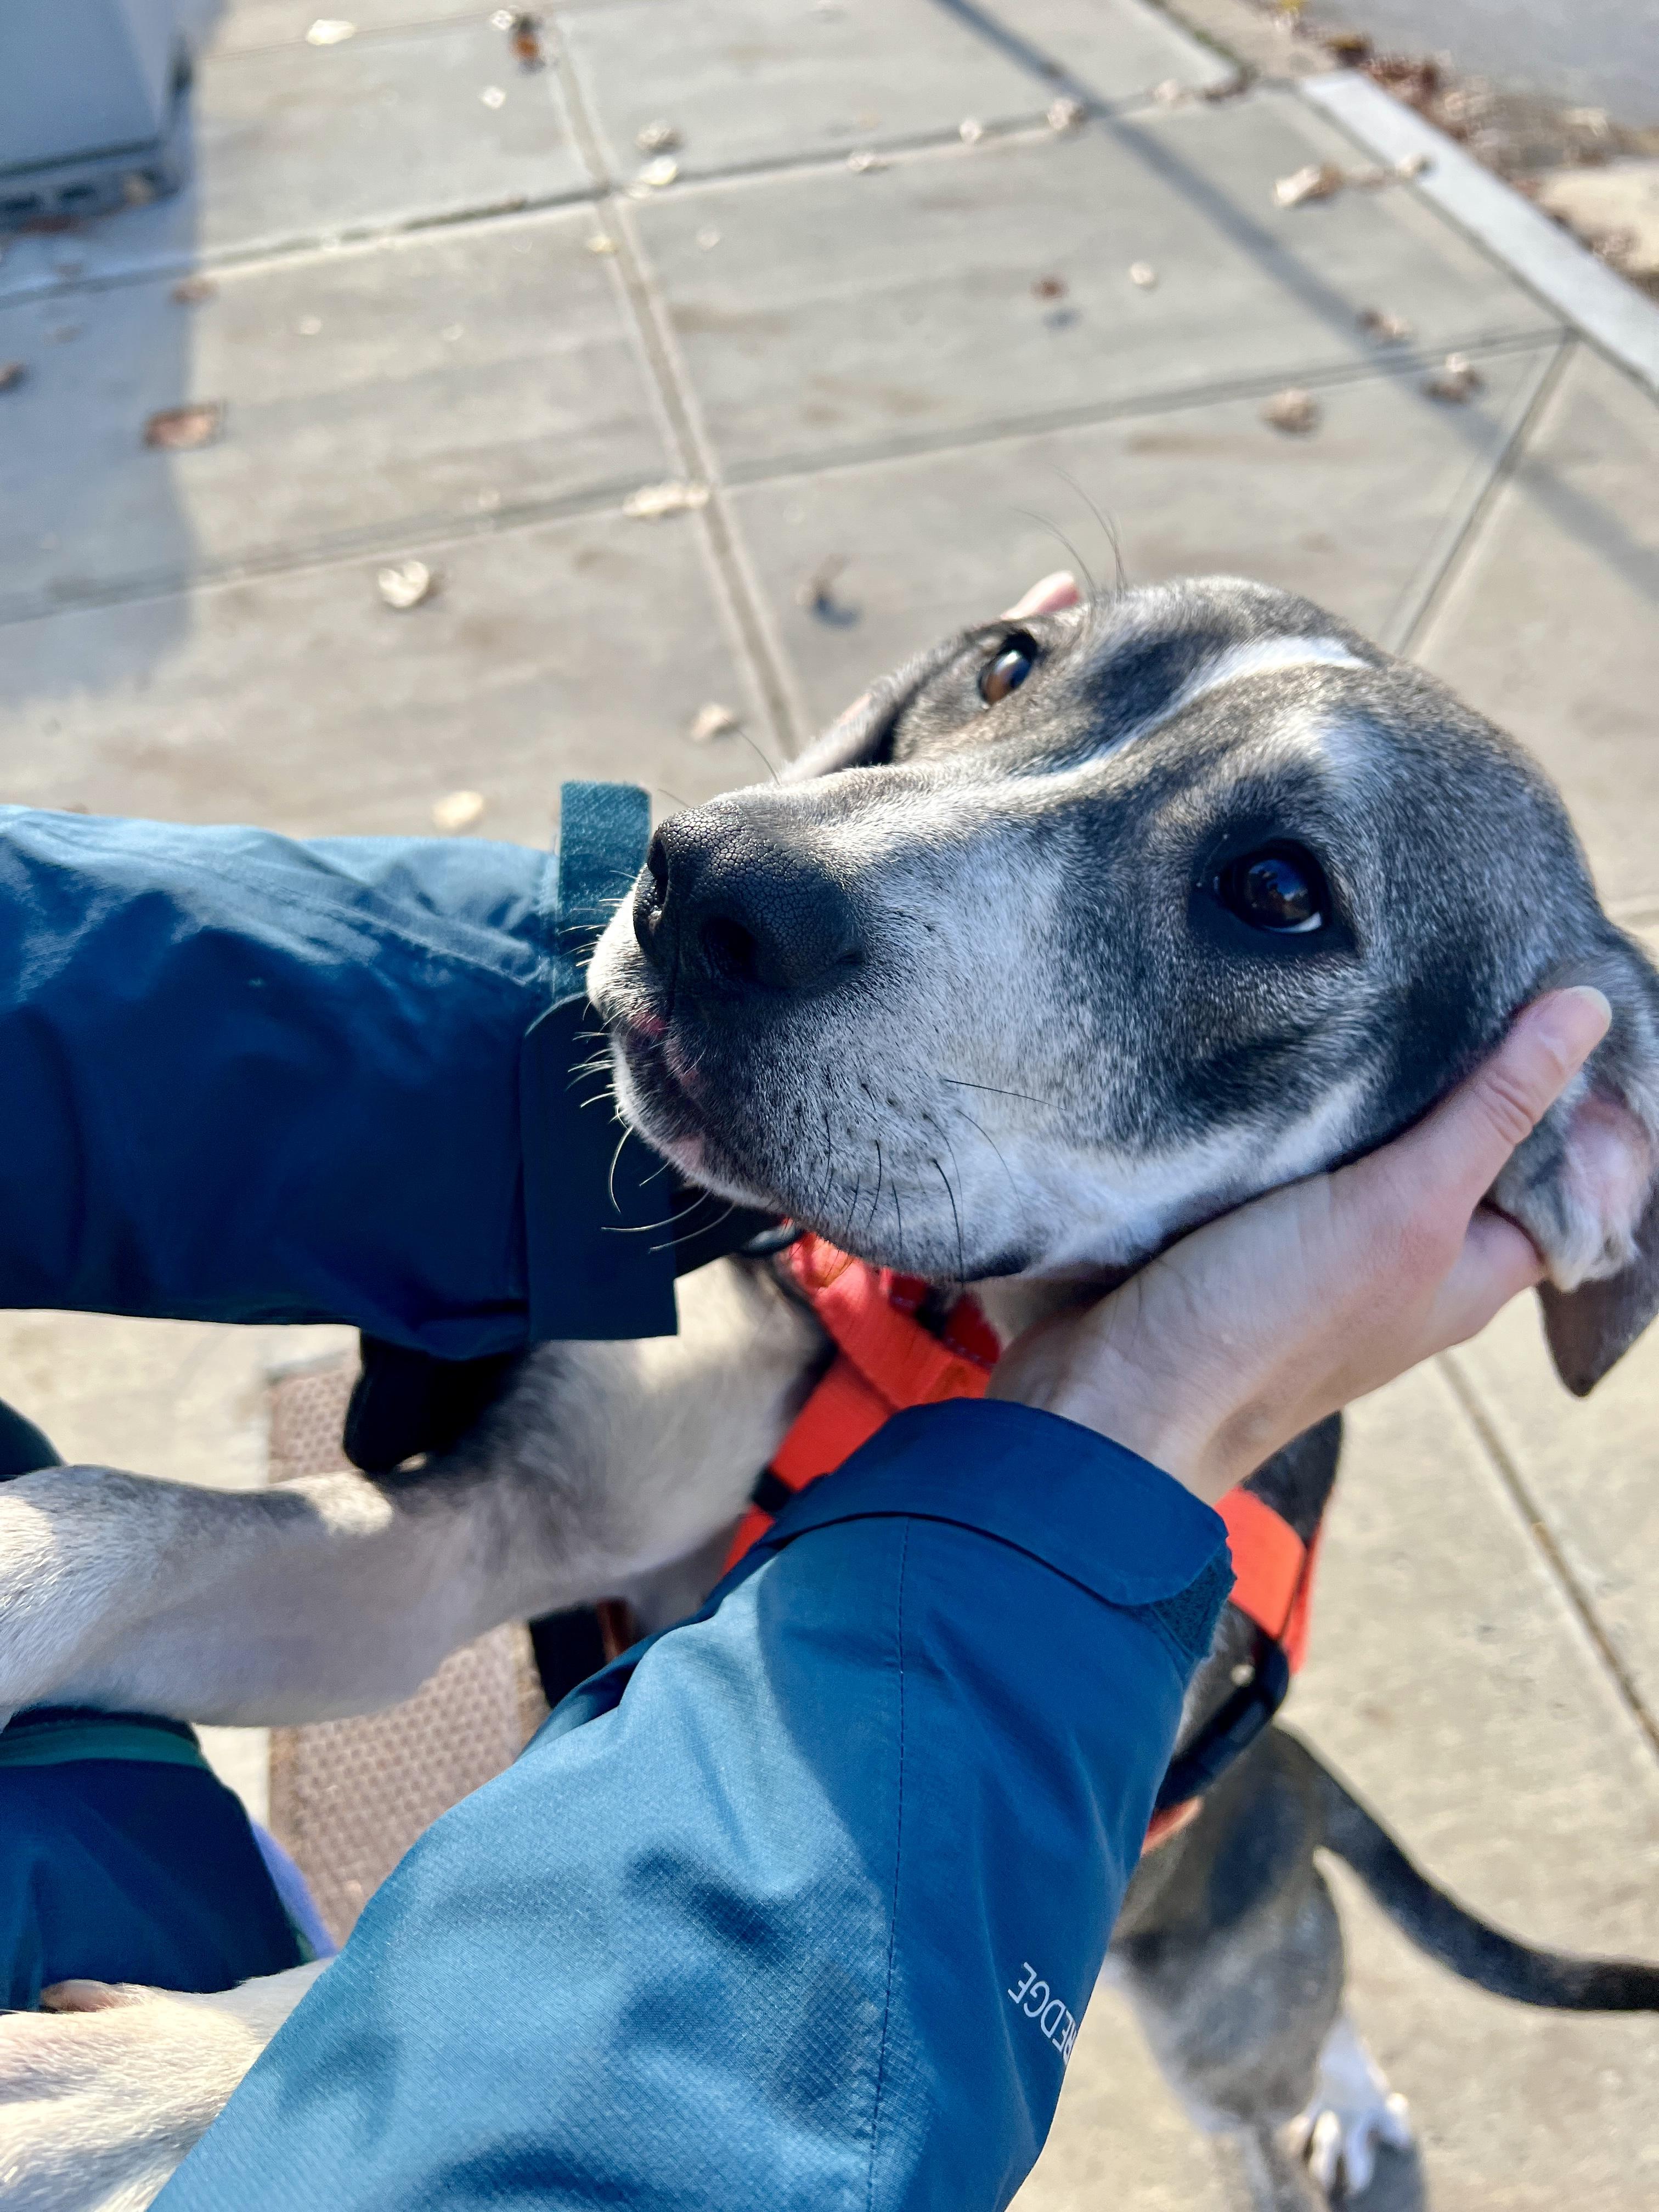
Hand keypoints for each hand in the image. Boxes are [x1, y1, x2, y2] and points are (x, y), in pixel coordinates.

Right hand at [989, 987, 1612, 1503]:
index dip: (1579, 1092)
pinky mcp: (1242, 1220)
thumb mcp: (1404, 1208)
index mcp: (1472, 1268)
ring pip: (1376, 1134)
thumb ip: (1491, 1113)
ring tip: (1380, 974)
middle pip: (1471, 1144)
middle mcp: (1407, 1255)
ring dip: (1378, 1067)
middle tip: (1469, 960)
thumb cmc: (1268, 1330)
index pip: (1565, 1172)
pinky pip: (1293, 1140)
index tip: (1563, 993)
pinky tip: (1292, 1034)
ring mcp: (1322, 1240)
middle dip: (1474, 1061)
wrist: (1115, 1396)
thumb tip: (1586, 1011)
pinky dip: (1301, 1090)